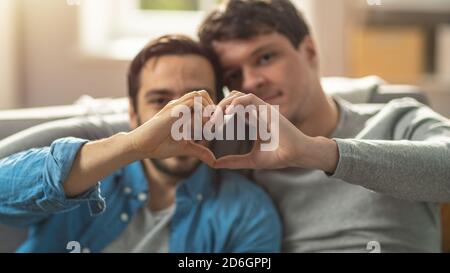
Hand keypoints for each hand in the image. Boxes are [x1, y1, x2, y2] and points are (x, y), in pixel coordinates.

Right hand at [127, 90, 216, 166]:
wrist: (140, 146)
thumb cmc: (159, 145)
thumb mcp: (185, 148)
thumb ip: (200, 151)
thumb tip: (213, 160)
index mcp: (183, 111)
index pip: (204, 101)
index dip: (213, 111)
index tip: (214, 127)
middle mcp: (180, 106)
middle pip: (203, 94)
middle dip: (212, 108)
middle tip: (212, 126)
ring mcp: (175, 107)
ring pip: (198, 95)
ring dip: (207, 110)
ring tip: (205, 127)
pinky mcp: (171, 112)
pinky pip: (190, 104)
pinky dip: (199, 114)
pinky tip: (198, 128)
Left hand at [211, 91, 338, 171]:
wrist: (297, 155)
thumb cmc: (278, 156)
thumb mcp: (251, 160)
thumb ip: (233, 161)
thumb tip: (214, 165)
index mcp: (250, 121)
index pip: (229, 110)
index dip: (216, 115)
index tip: (207, 126)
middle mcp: (254, 113)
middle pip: (229, 100)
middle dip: (216, 108)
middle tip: (207, 122)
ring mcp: (260, 109)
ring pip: (236, 96)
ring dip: (223, 104)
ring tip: (215, 117)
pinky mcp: (267, 109)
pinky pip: (249, 98)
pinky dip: (237, 102)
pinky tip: (228, 112)